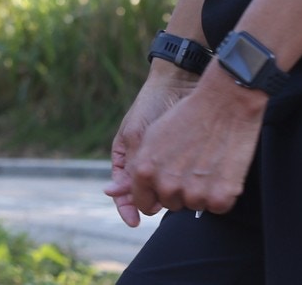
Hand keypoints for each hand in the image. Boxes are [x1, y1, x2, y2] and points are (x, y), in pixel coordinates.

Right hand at [104, 66, 199, 227]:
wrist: (180, 80)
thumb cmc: (152, 103)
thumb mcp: (137, 134)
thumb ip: (131, 164)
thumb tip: (114, 193)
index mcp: (127, 157)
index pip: (125, 190)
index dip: (128, 207)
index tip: (135, 222)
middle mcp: (145, 161)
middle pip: (146, 193)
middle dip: (151, 199)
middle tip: (160, 202)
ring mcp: (164, 159)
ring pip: (164, 188)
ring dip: (168, 194)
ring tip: (175, 195)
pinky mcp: (184, 156)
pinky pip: (180, 177)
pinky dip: (182, 184)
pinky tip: (187, 187)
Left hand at [126, 68, 266, 217]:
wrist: (226, 98)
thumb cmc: (190, 112)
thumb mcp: (153, 136)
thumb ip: (137, 166)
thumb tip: (115, 191)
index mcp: (145, 172)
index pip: (144, 203)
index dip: (157, 195)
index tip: (171, 185)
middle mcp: (166, 186)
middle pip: (172, 205)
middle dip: (182, 190)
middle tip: (195, 164)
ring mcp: (193, 193)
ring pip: (196, 206)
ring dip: (203, 192)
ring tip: (211, 163)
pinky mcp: (219, 196)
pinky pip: (218, 207)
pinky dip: (223, 194)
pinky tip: (225, 170)